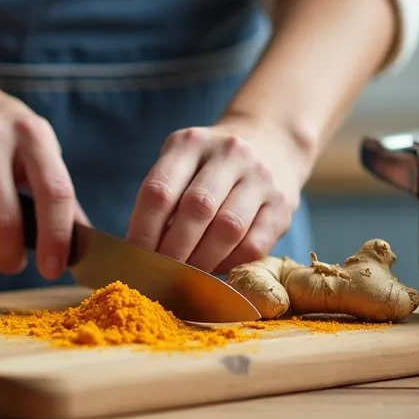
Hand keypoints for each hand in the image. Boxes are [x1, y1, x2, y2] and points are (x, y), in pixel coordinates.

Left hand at [125, 118, 307, 273]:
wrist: (271, 143)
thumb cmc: (209, 166)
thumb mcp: (182, 163)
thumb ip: (163, 198)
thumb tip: (140, 251)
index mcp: (191, 143)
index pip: (159, 191)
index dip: (143, 230)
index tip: (135, 257)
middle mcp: (230, 154)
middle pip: (196, 209)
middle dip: (173, 249)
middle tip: (161, 272)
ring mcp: (261, 177)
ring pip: (228, 228)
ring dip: (202, 260)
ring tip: (187, 275)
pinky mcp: (283, 205)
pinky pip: (255, 244)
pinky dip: (230, 263)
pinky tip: (217, 268)